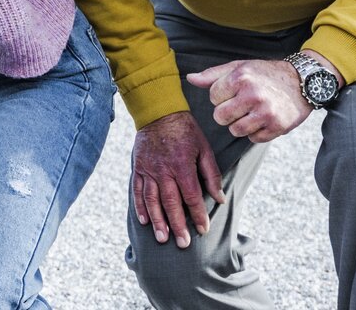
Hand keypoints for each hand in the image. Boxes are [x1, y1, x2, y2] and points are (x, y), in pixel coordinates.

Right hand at [131, 112, 225, 249]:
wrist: (158, 112)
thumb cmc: (186, 131)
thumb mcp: (204, 148)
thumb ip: (211, 174)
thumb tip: (219, 198)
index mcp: (182, 166)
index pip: (192, 197)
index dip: (198, 215)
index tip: (203, 230)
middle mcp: (163, 170)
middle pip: (170, 203)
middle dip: (177, 225)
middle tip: (183, 244)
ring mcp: (148, 169)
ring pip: (152, 200)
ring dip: (157, 220)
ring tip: (162, 238)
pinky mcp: (137, 167)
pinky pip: (136, 190)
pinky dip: (140, 206)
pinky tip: (144, 221)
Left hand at [187, 58, 316, 143]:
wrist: (302, 82)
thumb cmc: (265, 74)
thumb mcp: (239, 67)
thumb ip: (213, 75)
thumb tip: (190, 78)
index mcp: (240, 77)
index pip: (213, 97)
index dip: (221, 97)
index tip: (234, 93)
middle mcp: (253, 94)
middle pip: (220, 117)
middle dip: (227, 113)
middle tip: (241, 106)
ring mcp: (266, 112)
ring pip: (235, 130)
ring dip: (240, 125)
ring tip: (251, 113)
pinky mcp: (277, 127)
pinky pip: (254, 139)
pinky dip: (256, 133)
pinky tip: (264, 120)